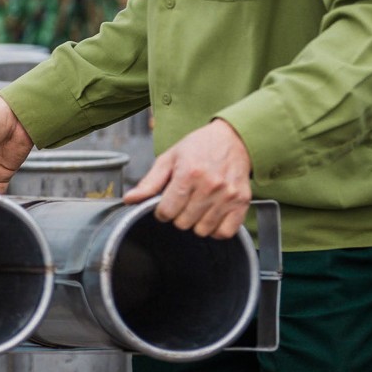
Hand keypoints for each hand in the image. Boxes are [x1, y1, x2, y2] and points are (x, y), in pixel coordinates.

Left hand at [124, 118, 252, 238]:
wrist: (233, 139)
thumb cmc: (198, 147)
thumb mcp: (169, 159)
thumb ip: (149, 183)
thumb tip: (129, 200)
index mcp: (188, 174)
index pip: (167, 212)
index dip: (161, 211)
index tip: (166, 204)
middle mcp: (210, 186)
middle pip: (183, 223)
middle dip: (178, 215)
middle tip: (183, 202)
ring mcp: (227, 195)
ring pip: (202, 230)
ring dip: (196, 223)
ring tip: (197, 206)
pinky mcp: (242, 202)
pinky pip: (225, 232)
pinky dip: (216, 230)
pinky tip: (211, 216)